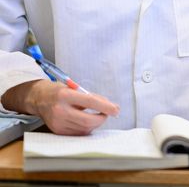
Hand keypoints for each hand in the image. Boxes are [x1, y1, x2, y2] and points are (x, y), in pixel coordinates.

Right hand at [1, 79, 119, 134]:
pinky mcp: (58, 131)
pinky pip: (78, 133)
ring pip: (84, 129)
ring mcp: (57, 123)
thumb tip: (110, 106)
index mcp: (65, 95)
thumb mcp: (75, 88)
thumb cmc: (60, 91)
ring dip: (95, 123)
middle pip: (88, 120)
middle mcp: (60, 110)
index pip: (90, 102)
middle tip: (109, 113)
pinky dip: (87, 128)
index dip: (105, 107)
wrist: (39, 99)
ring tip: (96, 115)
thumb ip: (91, 97)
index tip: (116, 110)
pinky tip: (87, 121)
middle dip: (102, 118)